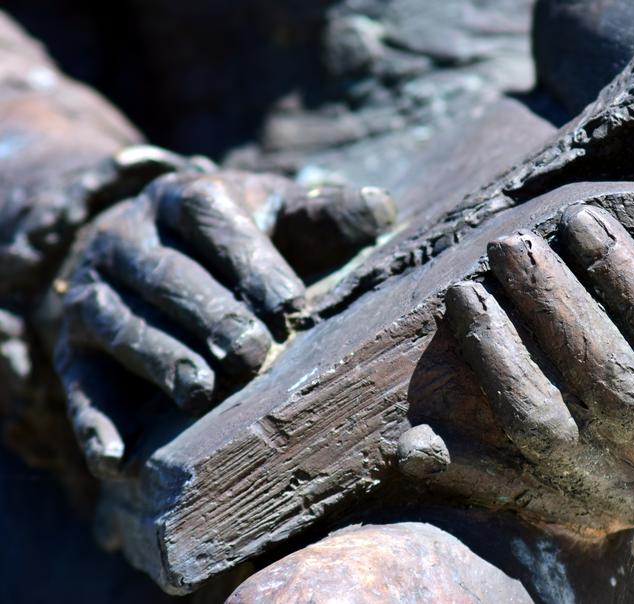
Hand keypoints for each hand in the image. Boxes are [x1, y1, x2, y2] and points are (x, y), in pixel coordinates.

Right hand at [55, 169, 394, 477]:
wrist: (142, 240)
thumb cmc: (237, 235)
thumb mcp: (280, 212)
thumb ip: (329, 215)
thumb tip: (383, 208)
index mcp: (184, 197)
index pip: (211, 219)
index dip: (250, 262)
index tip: (292, 305)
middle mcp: (126, 237)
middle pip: (163, 273)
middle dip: (208, 313)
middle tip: (252, 355)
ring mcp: (93, 291)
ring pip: (117, 323)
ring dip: (158, 357)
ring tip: (200, 392)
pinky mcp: (71, 347)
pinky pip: (80, 383)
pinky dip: (95, 421)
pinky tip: (119, 460)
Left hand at [444, 171, 633, 527]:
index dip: (630, 289)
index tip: (583, 224)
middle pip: (608, 389)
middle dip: (552, 311)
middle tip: (508, 243)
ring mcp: (615, 492)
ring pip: (549, 434)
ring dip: (499, 365)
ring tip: (462, 296)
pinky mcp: (563, 508)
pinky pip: (507, 496)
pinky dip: (460, 472)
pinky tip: (415, 442)